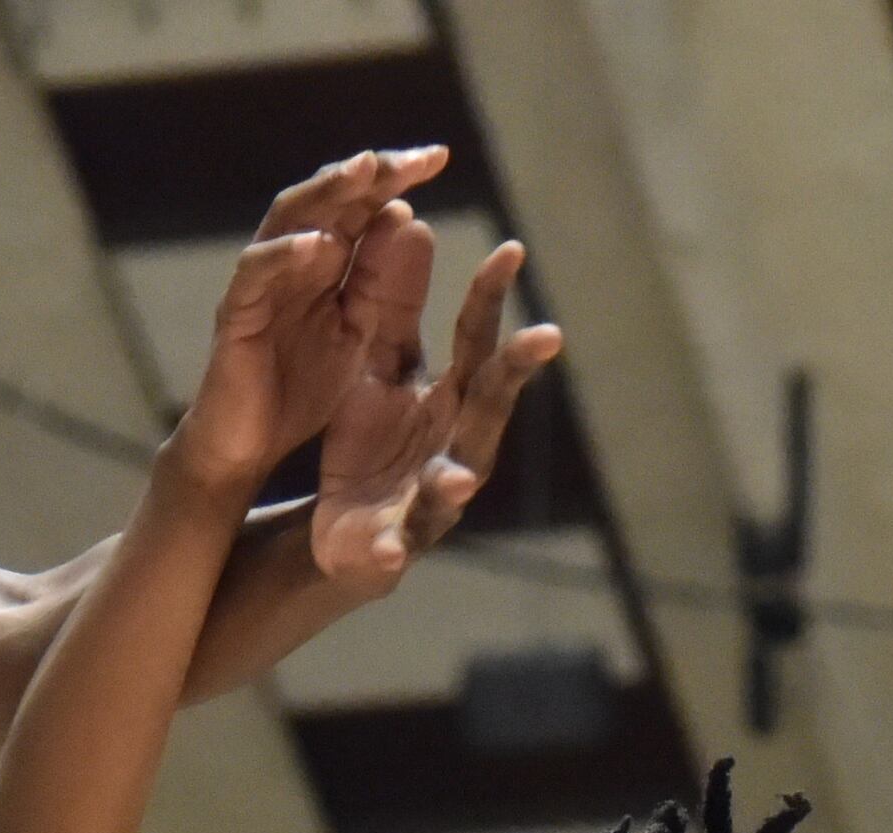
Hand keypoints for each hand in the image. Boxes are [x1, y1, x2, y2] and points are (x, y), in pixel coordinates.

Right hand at [167, 148, 448, 489]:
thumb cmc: (297, 388)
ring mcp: (260, 283)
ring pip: (288, 220)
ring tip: (365, 171)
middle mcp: (290, 261)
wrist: (248, 447)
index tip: (438, 157)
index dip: (394, 179)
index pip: (359, 206)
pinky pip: (256, 274)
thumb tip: (403, 216)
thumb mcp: (354, 330)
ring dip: (327, 193)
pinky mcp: (236, 315)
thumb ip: (375, 280)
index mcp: (323, 264)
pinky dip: (285, 256)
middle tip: (414, 158)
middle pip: (328, 200)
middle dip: (370, 175)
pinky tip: (319, 245)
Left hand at [314, 234, 563, 589]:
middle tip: (546, 336)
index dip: (493, 299)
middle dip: (514, 373)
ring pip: (454, 483)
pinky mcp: (397, 543)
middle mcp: (459, 445)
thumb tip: (411, 221)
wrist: (346, 529)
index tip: (510, 250)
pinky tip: (388, 551)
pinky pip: (396, 547)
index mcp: (455, 399)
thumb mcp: (381, 367)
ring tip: (456, 478)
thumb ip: (396, 309)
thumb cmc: (375, 443)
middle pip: (490, 405)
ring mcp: (433, 499)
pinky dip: (392, 548)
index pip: (479, 341)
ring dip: (456, 480)